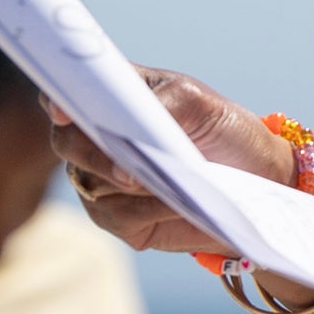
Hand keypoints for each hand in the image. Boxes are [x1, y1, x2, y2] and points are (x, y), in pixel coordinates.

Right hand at [49, 70, 308, 256]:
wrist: (255, 176)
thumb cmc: (221, 129)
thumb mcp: (199, 103)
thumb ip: (163, 103)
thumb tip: (134, 122)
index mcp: (111, 100)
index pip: (65, 94)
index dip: (57, 100)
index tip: (64, 110)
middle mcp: (97, 140)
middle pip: (68, 142)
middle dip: (93, 152)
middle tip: (126, 164)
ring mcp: (103, 181)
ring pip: (92, 182)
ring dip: (128, 183)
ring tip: (165, 182)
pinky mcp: (120, 220)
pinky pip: (118, 214)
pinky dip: (148, 208)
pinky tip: (176, 202)